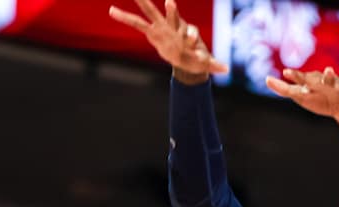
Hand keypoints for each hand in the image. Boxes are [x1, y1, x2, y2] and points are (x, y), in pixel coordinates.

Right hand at [109, 0, 227, 79]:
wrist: (185, 54)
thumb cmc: (195, 57)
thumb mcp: (205, 62)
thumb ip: (215, 64)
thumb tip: (227, 68)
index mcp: (187, 34)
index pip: (189, 32)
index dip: (190, 35)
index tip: (191, 39)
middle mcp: (174, 28)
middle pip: (171, 15)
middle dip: (169, 10)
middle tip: (169, 1)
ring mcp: (162, 28)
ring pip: (150, 13)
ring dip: (140, 2)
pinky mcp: (151, 32)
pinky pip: (136, 24)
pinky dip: (124, 18)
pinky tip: (111, 10)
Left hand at [266, 67, 338, 124]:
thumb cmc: (319, 98)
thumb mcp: (301, 95)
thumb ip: (284, 88)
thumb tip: (267, 79)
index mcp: (317, 82)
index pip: (305, 78)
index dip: (297, 76)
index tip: (286, 72)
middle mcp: (332, 85)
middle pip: (330, 80)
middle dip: (330, 77)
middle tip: (328, 70)